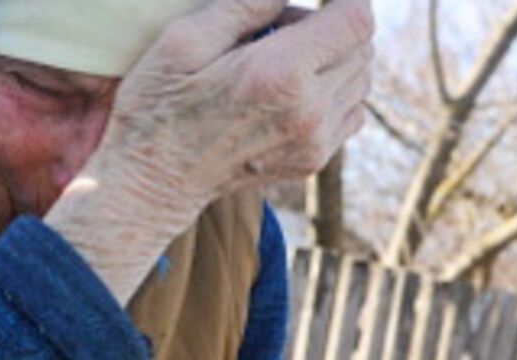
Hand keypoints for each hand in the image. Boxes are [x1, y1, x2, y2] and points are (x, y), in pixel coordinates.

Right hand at [108, 0, 373, 203]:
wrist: (153, 183)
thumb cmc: (159, 105)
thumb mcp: (186, 38)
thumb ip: (247, 3)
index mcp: (279, 74)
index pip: (355, 21)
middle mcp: (309, 112)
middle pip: (363, 47)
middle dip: (333, 24)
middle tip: (281, 26)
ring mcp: (315, 142)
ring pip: (362, 79)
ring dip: (336, 57)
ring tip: (284, 57)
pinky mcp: (313, 161)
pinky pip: (352, 111)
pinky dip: (335, 90)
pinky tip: (293, 89)